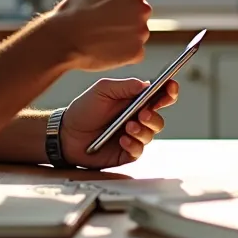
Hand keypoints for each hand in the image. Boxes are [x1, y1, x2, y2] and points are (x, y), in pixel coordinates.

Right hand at [50, 0, 200, 70]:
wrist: (62, 39)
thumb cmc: (72, 14)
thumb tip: (121, 2)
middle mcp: (141, 8)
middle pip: (141, 14)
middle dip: (126, 19)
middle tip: (103, 24)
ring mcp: (141, 31)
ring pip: (137, 34)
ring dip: (122, 36)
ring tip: (99, 36)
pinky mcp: (138, 51)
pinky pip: (134, 51)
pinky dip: (122, 52)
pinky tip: (105, 49)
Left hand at [61, 77, 179, 168]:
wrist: (66, 133)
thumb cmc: (84, 109)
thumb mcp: (102, 90)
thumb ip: (124, 86)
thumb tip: (147, 84)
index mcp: (135, 102)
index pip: (159, 97)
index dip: (169, 92)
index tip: (171, 87)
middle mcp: (137, 119)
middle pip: (158, 118)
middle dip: (153, 116)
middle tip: (142, 113)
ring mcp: (133, 137)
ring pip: (150, 135)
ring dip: (142, 130)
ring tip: (127, 127)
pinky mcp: (126, 153)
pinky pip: (138, 151)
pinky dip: (133, 144)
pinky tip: (123, 140)